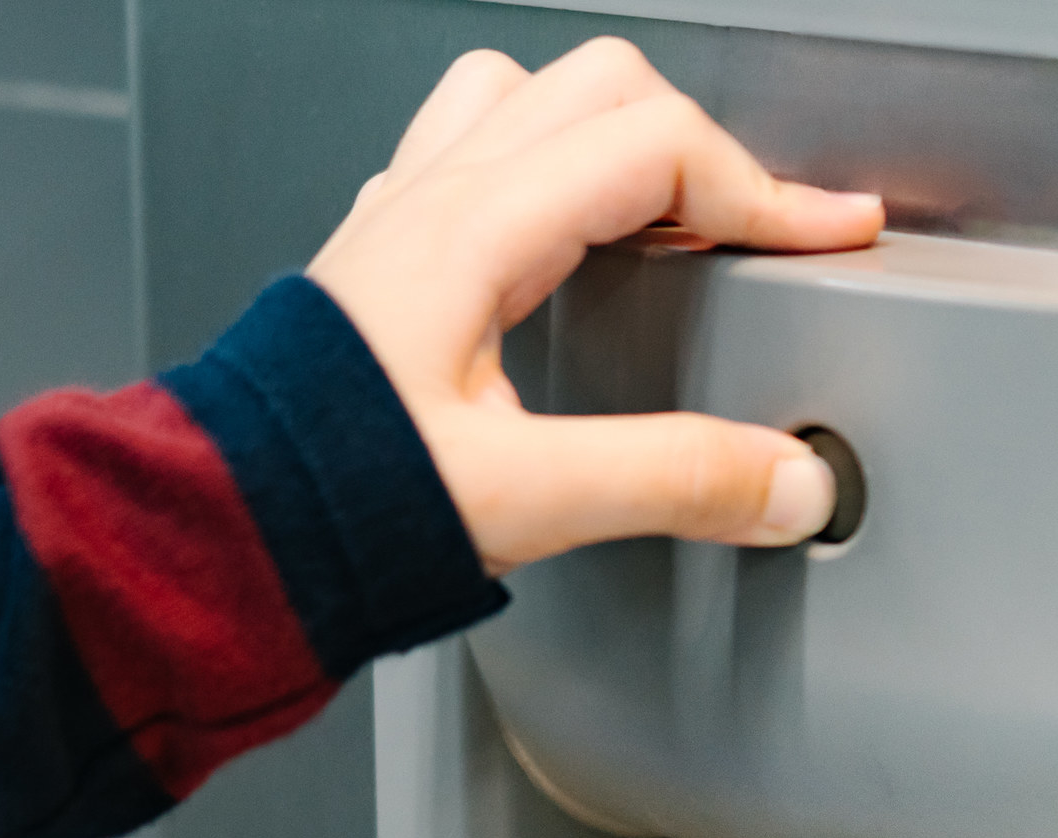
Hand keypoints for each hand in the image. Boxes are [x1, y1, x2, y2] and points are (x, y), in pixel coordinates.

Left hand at [308, 39, 882, 572]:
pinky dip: (548, 172)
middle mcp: (432, 200)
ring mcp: (401, 218)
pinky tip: (570, 242)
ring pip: (528, 97)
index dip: (771, 192)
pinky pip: (473, 154)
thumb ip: (672, 481)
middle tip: (767, 228)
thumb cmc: (332, 501)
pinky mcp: (383, 259)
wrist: (222, 529)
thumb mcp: (525, 500)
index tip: (835, 234)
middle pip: (603, 88)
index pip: (661, 148)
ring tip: (674, 215)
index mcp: (472, 230)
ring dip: (615, 138)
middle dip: (706, 150)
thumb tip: (788, 479)